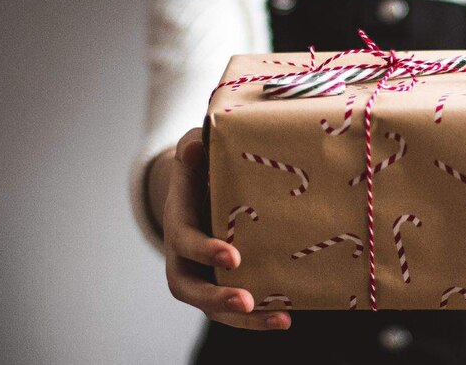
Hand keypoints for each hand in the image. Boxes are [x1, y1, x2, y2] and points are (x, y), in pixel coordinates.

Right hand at [164, 128, 291, 329]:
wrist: (198, 189)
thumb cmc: (200, 167)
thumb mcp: (194, 152)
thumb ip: (194, 148)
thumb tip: (195, 147)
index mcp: (179, 222)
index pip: (185, 241)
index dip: (205, 250)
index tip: (233, 256)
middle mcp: (183, 257)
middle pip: (189, 288)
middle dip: (216, 297)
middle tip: (245, 300)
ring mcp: (201, 274)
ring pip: (212, 307)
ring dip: (244, 319)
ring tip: (280, 319)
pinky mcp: (221, 284)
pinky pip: (234, 309)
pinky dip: (258, 318)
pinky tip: (287, 318)